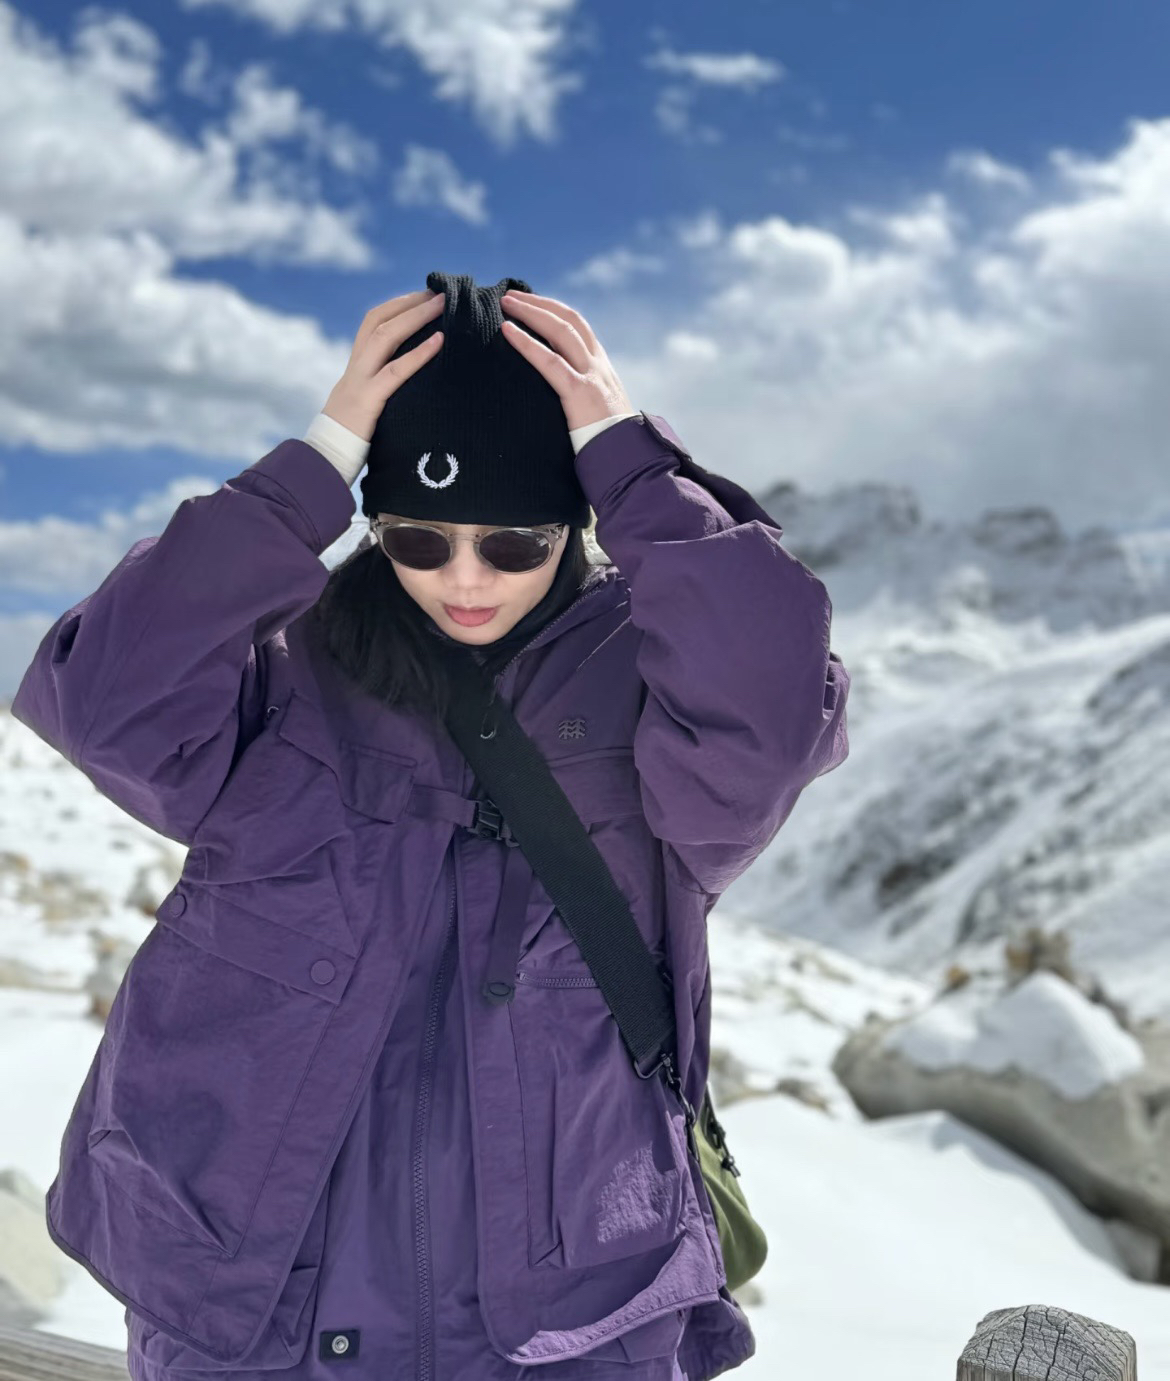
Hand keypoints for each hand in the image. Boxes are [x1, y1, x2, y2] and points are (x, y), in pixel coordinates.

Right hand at [322, 289, 445, 441]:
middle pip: (378, 321)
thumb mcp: (364, 405)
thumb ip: (379, 389)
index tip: (422, 295)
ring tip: (441, 307)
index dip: (397, 306)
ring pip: (384, 337)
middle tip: (437, 293)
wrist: (324, 461)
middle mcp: (355, 368)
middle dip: (408, 303)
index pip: (372, 323)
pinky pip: (395, 372)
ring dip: (415, 317)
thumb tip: (407, 381)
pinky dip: (419, 354)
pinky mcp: (367, 402)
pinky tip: (439, 342)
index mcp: (355, 367)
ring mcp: (359, 382)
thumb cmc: (350, 439)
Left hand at [498, 289, 633, 431]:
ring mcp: (592, 376)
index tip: (532, 303)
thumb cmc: (610, 445)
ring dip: (531, 313)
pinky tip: (507, 331)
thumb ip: (584, 397)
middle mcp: (599, 366)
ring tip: (506, 304)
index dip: (554, 311)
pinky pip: (550, 361)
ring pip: (560, 331)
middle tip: (511, 296)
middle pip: (569, 320)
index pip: (579, 327)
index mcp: (603, 369)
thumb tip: (561, 397)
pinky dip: (526, 343)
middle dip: (539, 304)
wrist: (630, 461)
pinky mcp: (580, 393)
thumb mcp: (600, 412)